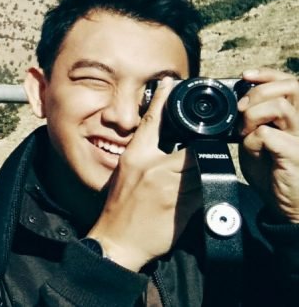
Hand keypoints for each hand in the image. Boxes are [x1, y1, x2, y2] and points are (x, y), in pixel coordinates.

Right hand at [87, 78, 201, 270]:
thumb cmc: (119, 209)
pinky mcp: (183, 206)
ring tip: (203, 170)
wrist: (117, 242)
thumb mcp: (124, 174)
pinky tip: (201, 192)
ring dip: (205, 168)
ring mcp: (169, 187)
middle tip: (207, 139)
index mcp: (134, 157)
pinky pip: (204, 190)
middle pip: (188, 144)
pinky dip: (207, 189)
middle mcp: (152, 168)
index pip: (151, 122)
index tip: (170, 83)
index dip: (162, 100)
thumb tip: (159, 141)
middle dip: (200, 143)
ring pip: (200, 167)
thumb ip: (142, 157)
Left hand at [237, 69, 298, 222]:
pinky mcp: (295, 154)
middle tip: (242, 109)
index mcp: (296, 119)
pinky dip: (251, 140)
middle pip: (291, 86)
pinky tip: (252, 151)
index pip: (291, 83)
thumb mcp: (258, 140)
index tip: (245, 75)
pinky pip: (267, 134)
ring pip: (280, 106)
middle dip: (258, 92)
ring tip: (245, 132)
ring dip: (253, 115)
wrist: (287, 206)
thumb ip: (253, 121)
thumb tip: (238, 102)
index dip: (269, 74)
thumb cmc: (272, 173)